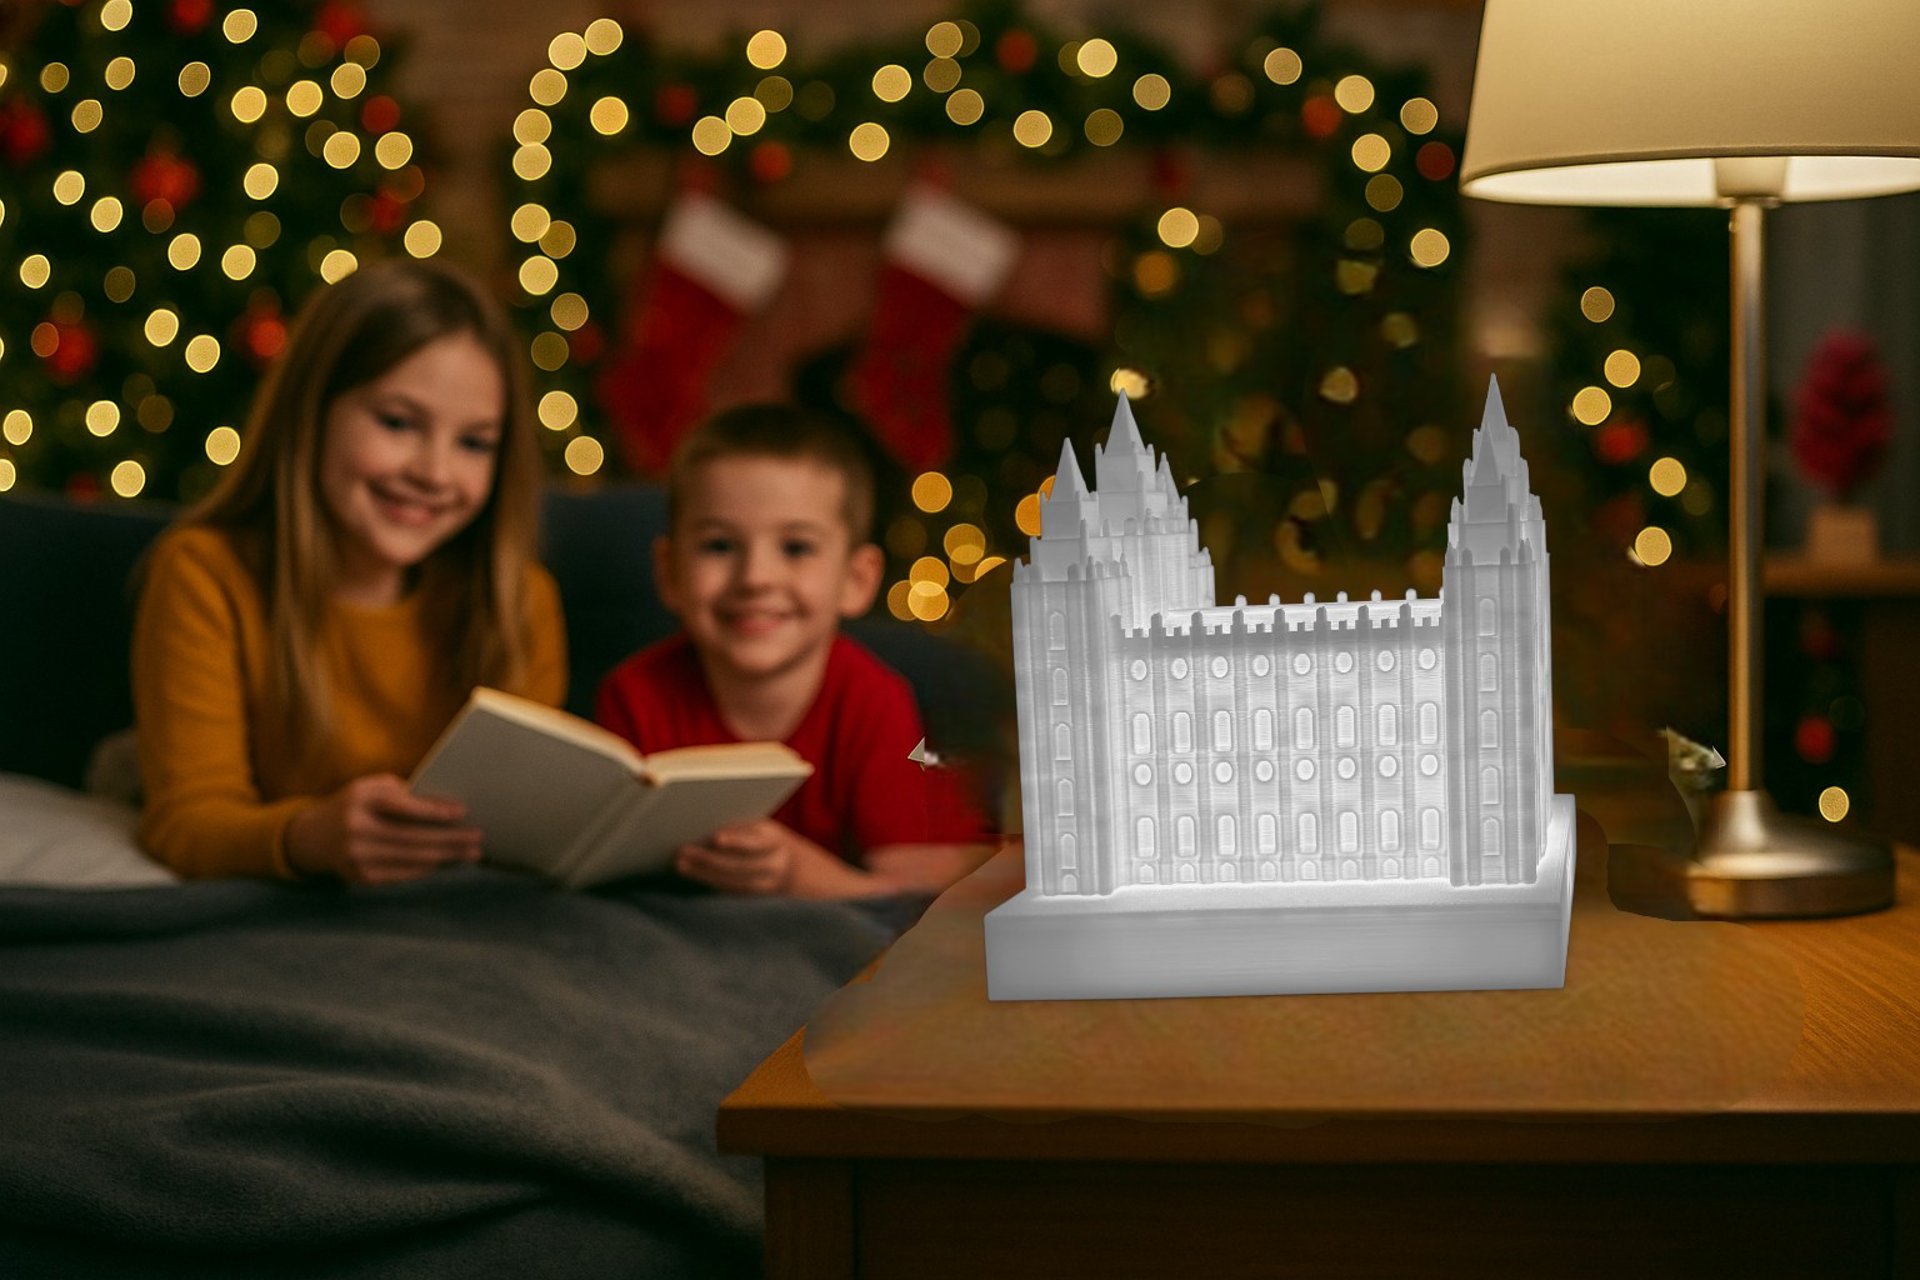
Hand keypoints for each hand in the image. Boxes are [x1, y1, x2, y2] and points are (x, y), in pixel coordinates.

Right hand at [286, 773, 482, 885]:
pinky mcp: (362, 877)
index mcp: (360, 799)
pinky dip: (430, 868)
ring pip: (412, 859)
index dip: (433, 811)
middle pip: (412, 837)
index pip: (401, 807)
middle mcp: (356, 829)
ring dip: (447, 857)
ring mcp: (357, 856)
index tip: (462, 812)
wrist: (314, 837)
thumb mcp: (372, 788)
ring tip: (472, 853)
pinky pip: (404, 874)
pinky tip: (449, 862)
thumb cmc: (357, 805)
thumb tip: (449, 808)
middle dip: (450, 839)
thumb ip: (405, 793)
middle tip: (478, 837)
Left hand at [676, 819, 813, 894]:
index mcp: (776, 840)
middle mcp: (774, 865)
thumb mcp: (764, 829)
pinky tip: (692, 874)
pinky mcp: (756, 898)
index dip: (737, 840)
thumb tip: (703, 825)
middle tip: (681, 851)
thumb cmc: (770, 840)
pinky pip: (732, 891)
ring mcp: (767, 885)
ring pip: (733, 882)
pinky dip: (711, 882)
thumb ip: (741, 829)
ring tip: (680, 865)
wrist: (800, 870)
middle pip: (739, 865)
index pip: (756, 842)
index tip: (715, 837)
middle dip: (708, 859)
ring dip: (703, 874)